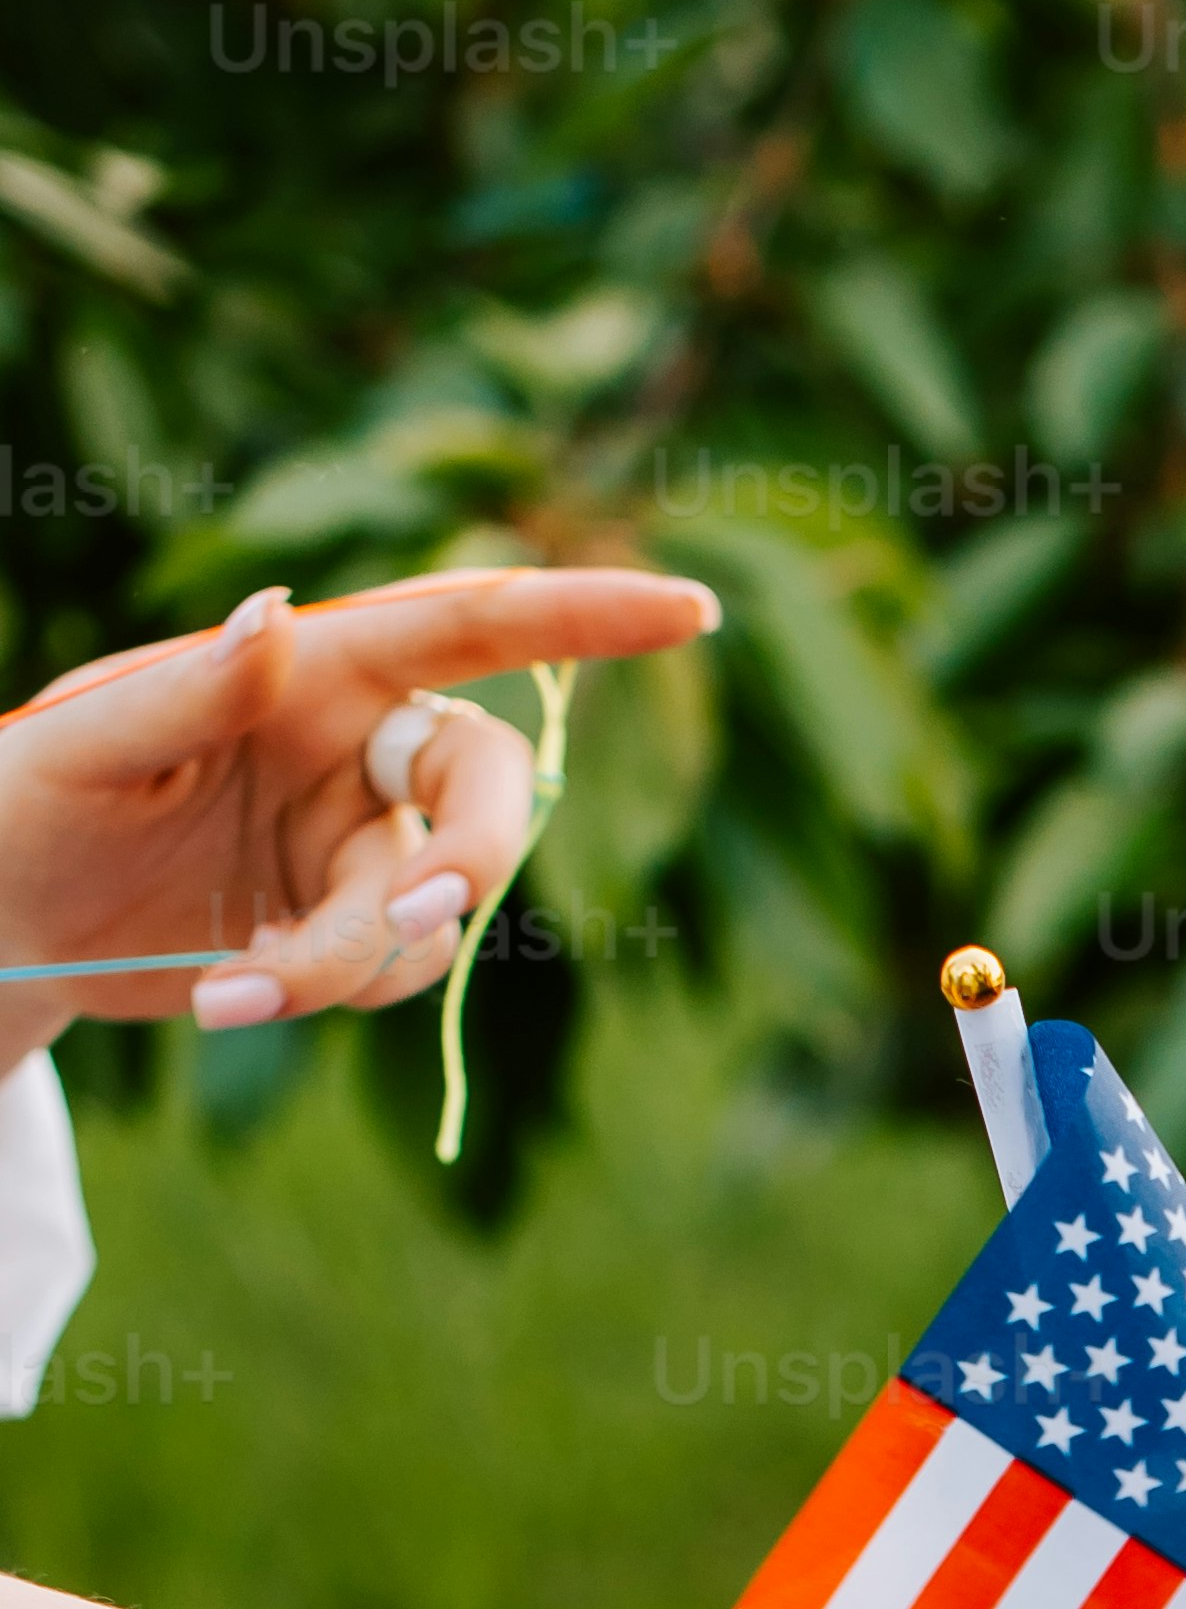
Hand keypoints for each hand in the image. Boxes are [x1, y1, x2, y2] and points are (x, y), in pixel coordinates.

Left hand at [0, 565, 721, 1045]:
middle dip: (467, 861)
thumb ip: (190, 688)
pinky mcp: (347, 931)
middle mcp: (354, 746)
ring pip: (434, 913)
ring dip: (349, 964)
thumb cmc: (22, 803)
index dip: (586, 617)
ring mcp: (359, 843)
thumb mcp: (83, 743)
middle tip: (409, 917)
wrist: (4, 923)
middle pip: (490, 791)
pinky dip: (329, 996)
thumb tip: (278, 616)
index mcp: (310, 667)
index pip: (470, 624)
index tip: (694, 611)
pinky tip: (233, 996)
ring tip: (235, 991)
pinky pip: (398, 974)